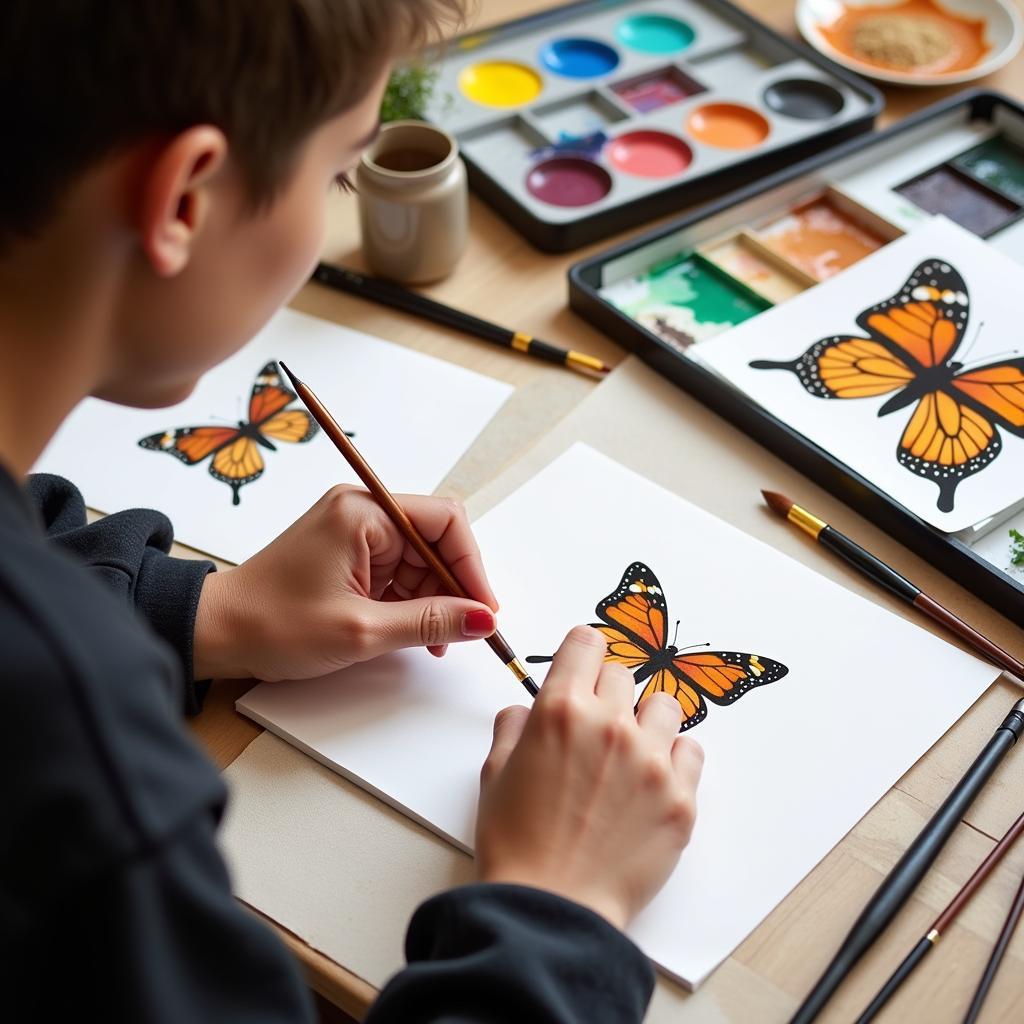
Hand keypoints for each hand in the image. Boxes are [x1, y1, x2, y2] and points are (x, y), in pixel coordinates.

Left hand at [193, 485, 498, 680]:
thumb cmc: (272, 624)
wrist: (216, 633)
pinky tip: (413, 632)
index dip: (472, 566)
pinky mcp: (349, 553)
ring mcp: (354, 532)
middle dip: (452, 587)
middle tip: (462, 632)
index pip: (445, 521)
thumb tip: (482, 620)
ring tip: (432, 641)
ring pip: (420, 560)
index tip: (483, 609)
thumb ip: (429, 622)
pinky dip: (410, 602)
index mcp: (363, 513)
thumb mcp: (361, 631)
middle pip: (436, 541)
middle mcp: (361, 512)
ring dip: (433, 599)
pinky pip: (398, 572)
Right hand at [474, 626, 702, 931]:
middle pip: (623, 675)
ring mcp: (651, 761)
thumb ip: (514, 727)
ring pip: (664, 706)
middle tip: (595, 730)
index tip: (584, 668)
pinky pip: (692, 751)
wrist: (551, 910)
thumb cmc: (515, 845)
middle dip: (607, 695)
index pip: (587, 641)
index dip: (583, 654)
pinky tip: (652, 783)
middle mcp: (610, 724)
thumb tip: (526, 711)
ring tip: (629, 756)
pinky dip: (675, 759)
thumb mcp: (494, 774)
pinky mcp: (681, 798)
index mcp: (560, 710)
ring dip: (646, 722)